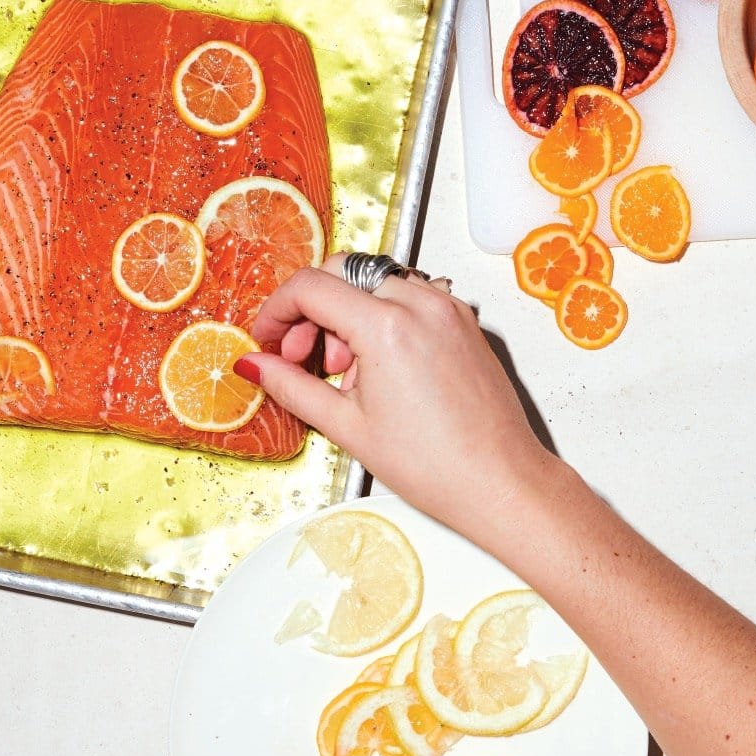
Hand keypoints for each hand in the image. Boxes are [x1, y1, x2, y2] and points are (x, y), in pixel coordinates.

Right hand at [237, 257, 560, 537]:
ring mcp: (448, 308)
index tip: (267, 339)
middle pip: (342, 272)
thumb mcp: (347, 427)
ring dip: (347, 313)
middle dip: (311, 310)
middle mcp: (421, 303)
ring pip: (375, 282)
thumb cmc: (436, 465)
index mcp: (387, 325)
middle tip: (300, 357)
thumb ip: (291, 386)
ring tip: (346, 373)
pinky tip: (379, 368)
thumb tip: (255, 364)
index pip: (310, 287)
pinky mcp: (464, 320)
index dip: (276, 311)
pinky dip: (382, 317)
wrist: (500, 482)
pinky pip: (410, 297)